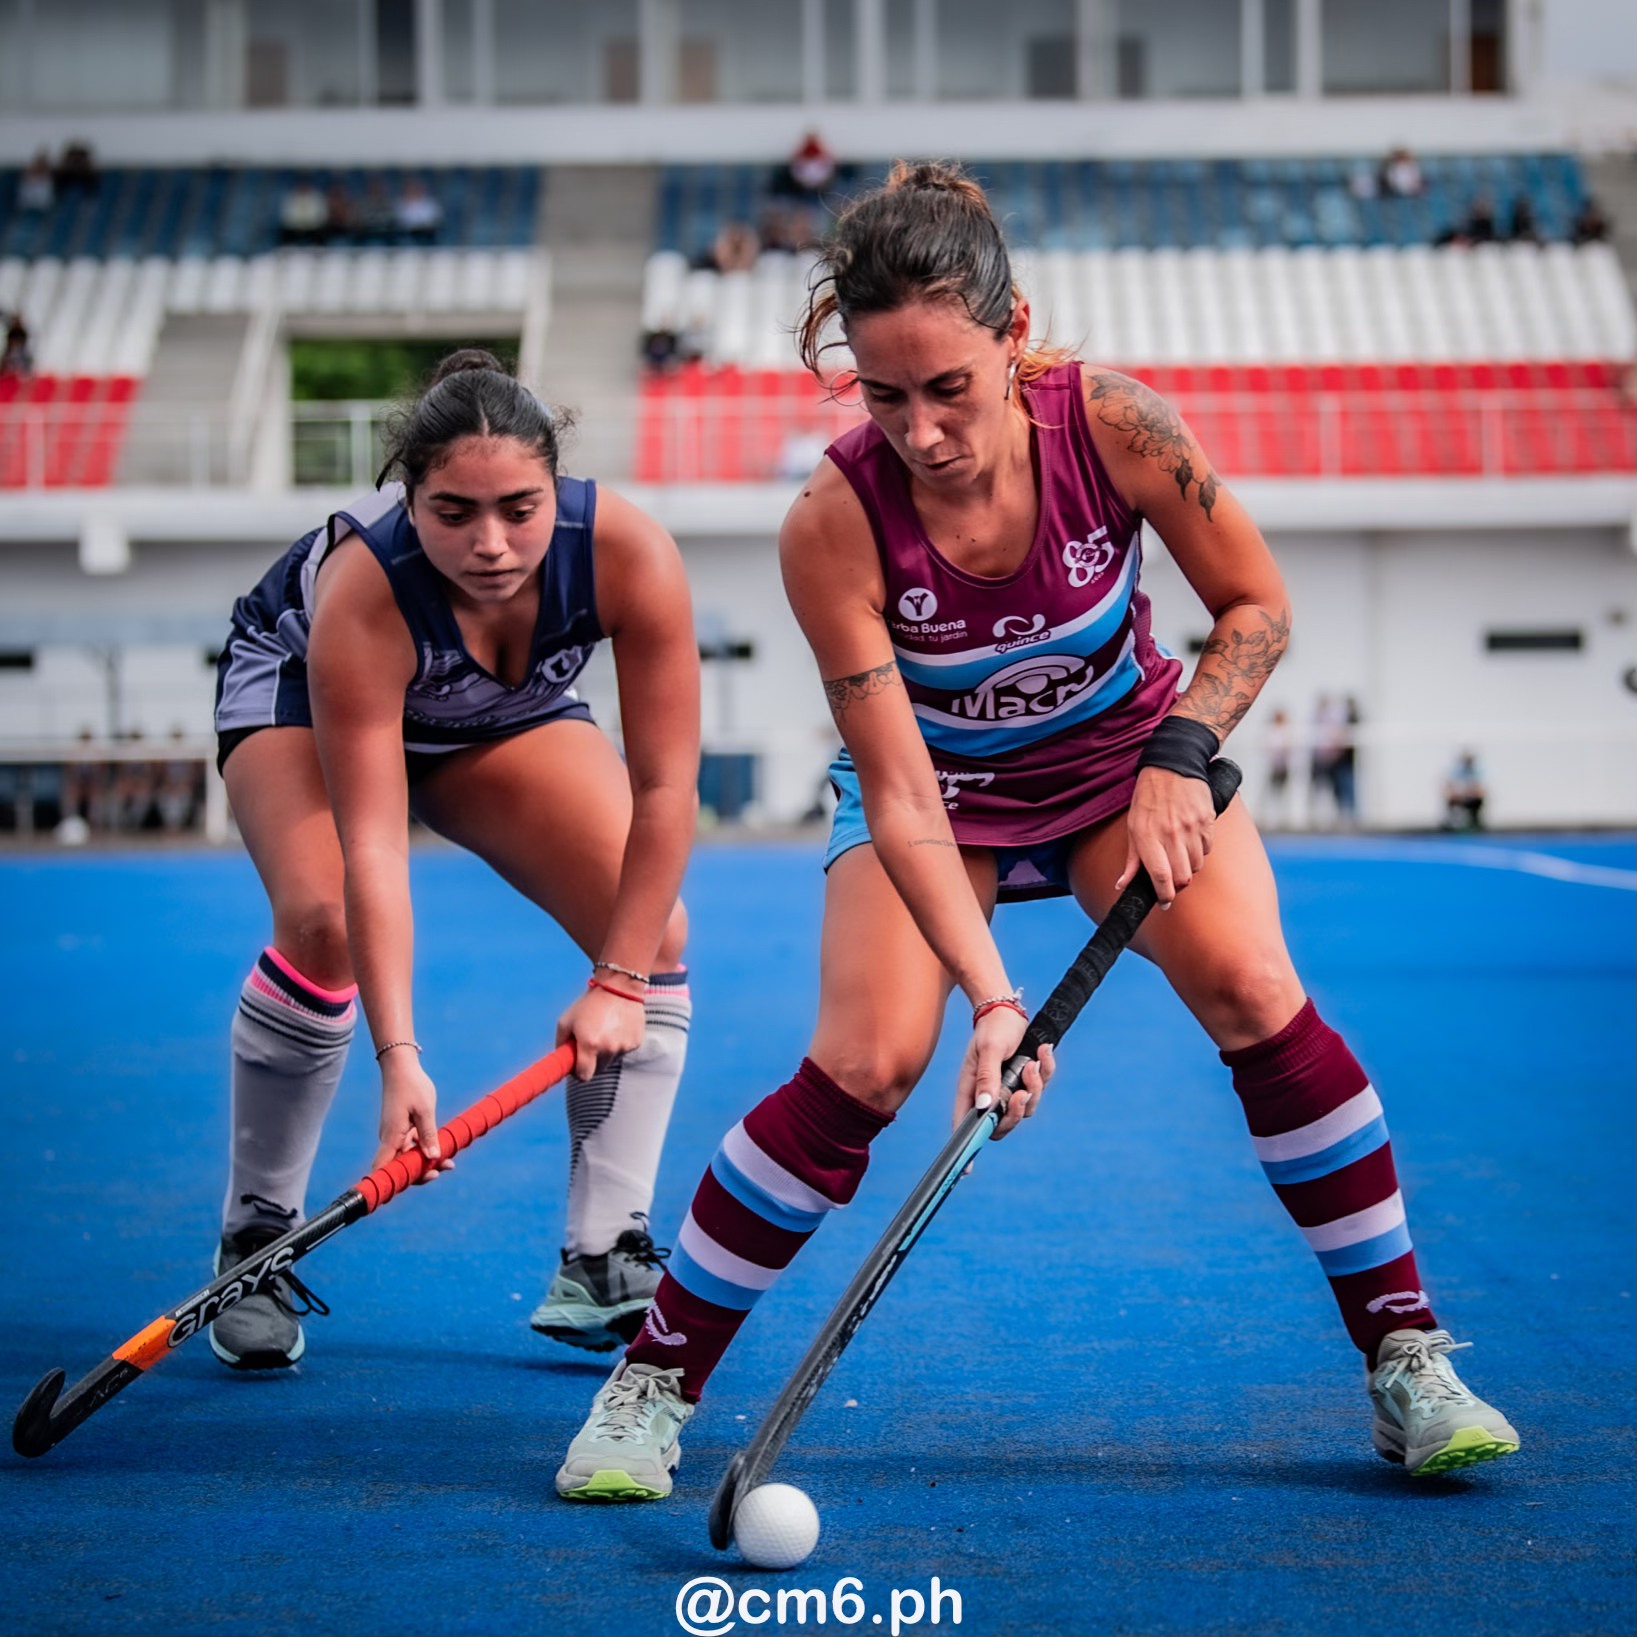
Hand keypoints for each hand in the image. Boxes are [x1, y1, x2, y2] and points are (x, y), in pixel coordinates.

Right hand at [372, 1051, 452, 1180]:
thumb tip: (433, 1158)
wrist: (401, 1067)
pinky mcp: (401, 1130)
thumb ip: (429, 1135)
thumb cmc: (412, 1086)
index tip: (412, 1183)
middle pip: (400, 1166)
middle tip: (443, 1169)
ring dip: (425, 1162)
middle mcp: (390, 1139)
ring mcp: (395, 1135)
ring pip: (408, 1157)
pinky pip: (411, 1146)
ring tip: (449, 1163)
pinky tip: (441, 1150)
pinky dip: (424, 1150)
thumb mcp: (425, 1110)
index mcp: (391, 1137)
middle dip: (420, 1172)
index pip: (383, 1168)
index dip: (393, 1181)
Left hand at [557, 983, 647, 1080]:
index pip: (584, 1076)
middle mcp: (608, 1049)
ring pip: (610, 1060)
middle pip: (598, 1069)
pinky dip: (618, 1044)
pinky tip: (616, 1028)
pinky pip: (622, 1051)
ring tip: (604, 1031)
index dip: (578, 1073)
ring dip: (605, 1052)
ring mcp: (623, 1046)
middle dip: (591, 1061)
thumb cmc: (588, 1003)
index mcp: (589, 1045)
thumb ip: (561, 1043)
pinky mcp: (635, 1042)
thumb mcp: (565, 1021)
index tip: (577, 1065)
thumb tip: (561, 1060)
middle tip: (589, 1044)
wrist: (619, 986)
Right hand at [953, 1005, 1055, 1139]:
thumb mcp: (988, 1050)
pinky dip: (1046, 1071)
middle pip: (1003, 1124)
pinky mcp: (1025, 1081)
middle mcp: (989, 1094)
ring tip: (1032, 1062)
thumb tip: (985, 1107)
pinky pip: (1041, 1088)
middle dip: (1017, 1112)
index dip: (967, 1147)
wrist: (1008, 1010)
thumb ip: (987, 1078)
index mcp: (971, 1089)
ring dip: (1035, 1086)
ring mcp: (1008, 1089)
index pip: (966, 1124)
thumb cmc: (992, 1029)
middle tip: (1022, 1093)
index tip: (966, 1170)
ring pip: (1027, 1108)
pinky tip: (1043, 1051)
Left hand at [1115, 767, 1216, 906]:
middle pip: (1183, 877)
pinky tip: (1190, 838)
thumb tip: (1122, 885)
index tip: (1164, 903)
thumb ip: (1131, 859)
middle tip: (1172, 881)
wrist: (1172, 766)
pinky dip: (1200, 850)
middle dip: (1178, 885)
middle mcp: (1170, 834)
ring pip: (1197, 865)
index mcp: (1148, 836)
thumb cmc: (1148, 798)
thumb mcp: (1133, 826)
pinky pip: (1207, 849)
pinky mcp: (1207, 821)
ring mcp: (1191, 828)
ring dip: (1189, 867)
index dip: (1164, 895)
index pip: (1160, 876)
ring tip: (1179, 853)